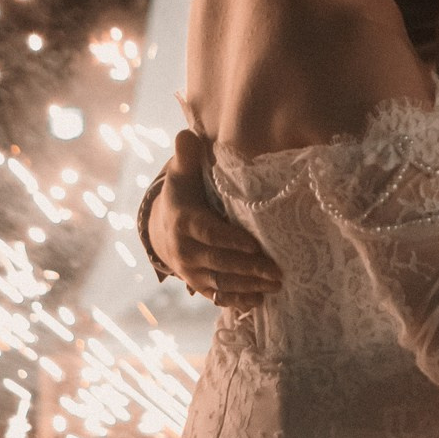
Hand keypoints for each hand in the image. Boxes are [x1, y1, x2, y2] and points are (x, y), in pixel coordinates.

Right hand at [150, 132, 281, 307]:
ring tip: (276, 285)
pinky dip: (236, 300)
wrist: (161, 228)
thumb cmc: (182, 196)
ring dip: (248, 286)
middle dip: (248, 268)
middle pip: (219, 262)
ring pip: (220, 281)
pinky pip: (216, 294)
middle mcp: (185, 250)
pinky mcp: (197, 283)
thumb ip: (186, 157)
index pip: (208, 233)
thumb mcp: (181, 175)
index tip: (253, 244)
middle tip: (277, 271)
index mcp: (184, 222)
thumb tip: (186, 135)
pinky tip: (258, 301)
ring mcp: (190, 270)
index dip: (230, 240)